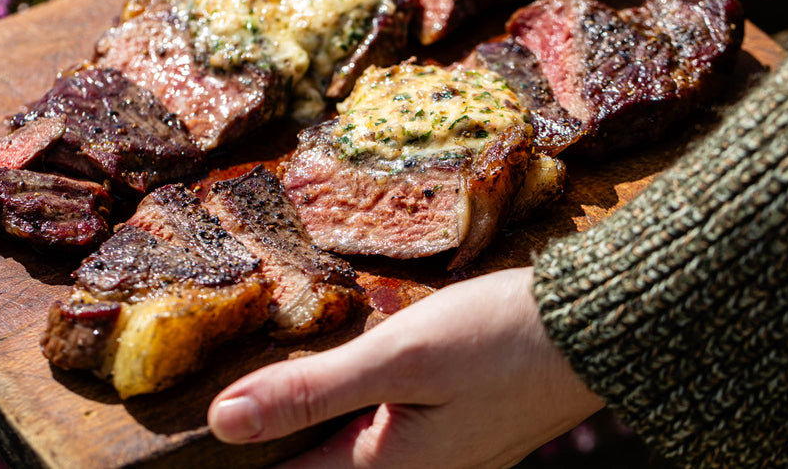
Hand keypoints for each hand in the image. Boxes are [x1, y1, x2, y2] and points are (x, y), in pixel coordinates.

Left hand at [207, 267, 602, 467]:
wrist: (592, 331)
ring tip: (276, 385)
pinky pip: (387, 436)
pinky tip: (349, 378)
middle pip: (321, 468)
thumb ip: (311, 392)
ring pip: (353, 451)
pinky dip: (356, 410)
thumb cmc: (499, 339)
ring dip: (316, 423)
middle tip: (233, 398)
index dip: (240, 455)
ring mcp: (442, 460)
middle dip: (278, 439)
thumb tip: (225, 421)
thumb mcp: (399, 357)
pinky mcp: (460, 436)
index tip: (195, 441)